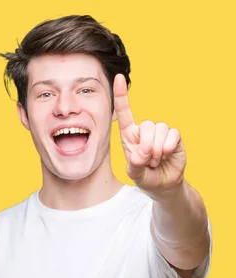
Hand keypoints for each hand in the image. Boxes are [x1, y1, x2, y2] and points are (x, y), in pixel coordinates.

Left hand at [113, 74, 185, 198]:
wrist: (163, 184)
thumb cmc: (144, 176)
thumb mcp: (135, 173)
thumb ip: (136, 163)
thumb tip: (145, 150)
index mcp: (129, 135)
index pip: (124, 112)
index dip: (121, 95)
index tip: (118, 78)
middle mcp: (144, 130)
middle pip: (146, 125)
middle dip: (147, 147)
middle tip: (148, 160)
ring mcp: (160, 132)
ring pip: (160, 130)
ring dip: (158, 150)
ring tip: (156, 160)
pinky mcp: (174, 136)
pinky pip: (172, 135)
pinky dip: (169, 148)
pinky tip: (166, 156)